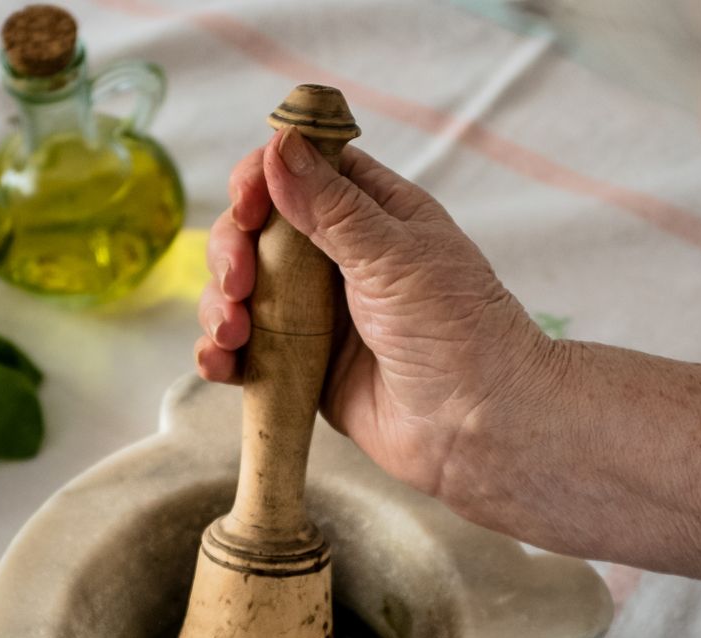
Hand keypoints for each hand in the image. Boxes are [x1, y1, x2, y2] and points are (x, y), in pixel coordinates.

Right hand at [196, 125, 550, 503]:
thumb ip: (331, 206)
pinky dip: (221, 355)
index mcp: (371, 214)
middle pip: (255, 232)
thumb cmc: (461, 333)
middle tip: (239, 284)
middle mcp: (338, 260)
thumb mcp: (396, 255)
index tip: (247, 206)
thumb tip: (278, 146)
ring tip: (233, 333)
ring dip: (219, 305)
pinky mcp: (302, 370)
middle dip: (231, 251)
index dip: (260, 180)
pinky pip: (246, 353)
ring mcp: (316, 316)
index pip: (298, 172)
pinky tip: (220, 364)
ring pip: (240, 293)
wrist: (481, 428)